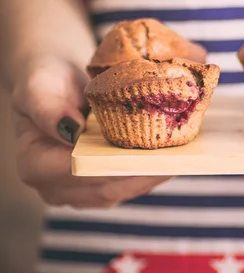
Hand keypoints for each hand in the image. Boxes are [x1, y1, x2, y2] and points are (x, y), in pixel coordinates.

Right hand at [11, 55, 171, 207]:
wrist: (58, 84)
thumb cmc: (47, 81)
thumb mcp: (39, 85)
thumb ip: (48, 108)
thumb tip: (72, 131)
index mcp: (34, 164)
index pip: (78, 172)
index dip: (113, 165)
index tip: (145, 155)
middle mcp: (54, 187)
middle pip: (105, 188)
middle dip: (141, 174)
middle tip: (174, 159)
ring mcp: (78, 192)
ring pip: (121, 191)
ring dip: (151, 177)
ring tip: (180, 160)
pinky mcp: (99, 187)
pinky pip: (127, 186)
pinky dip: (150, 174)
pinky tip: (172, 160)